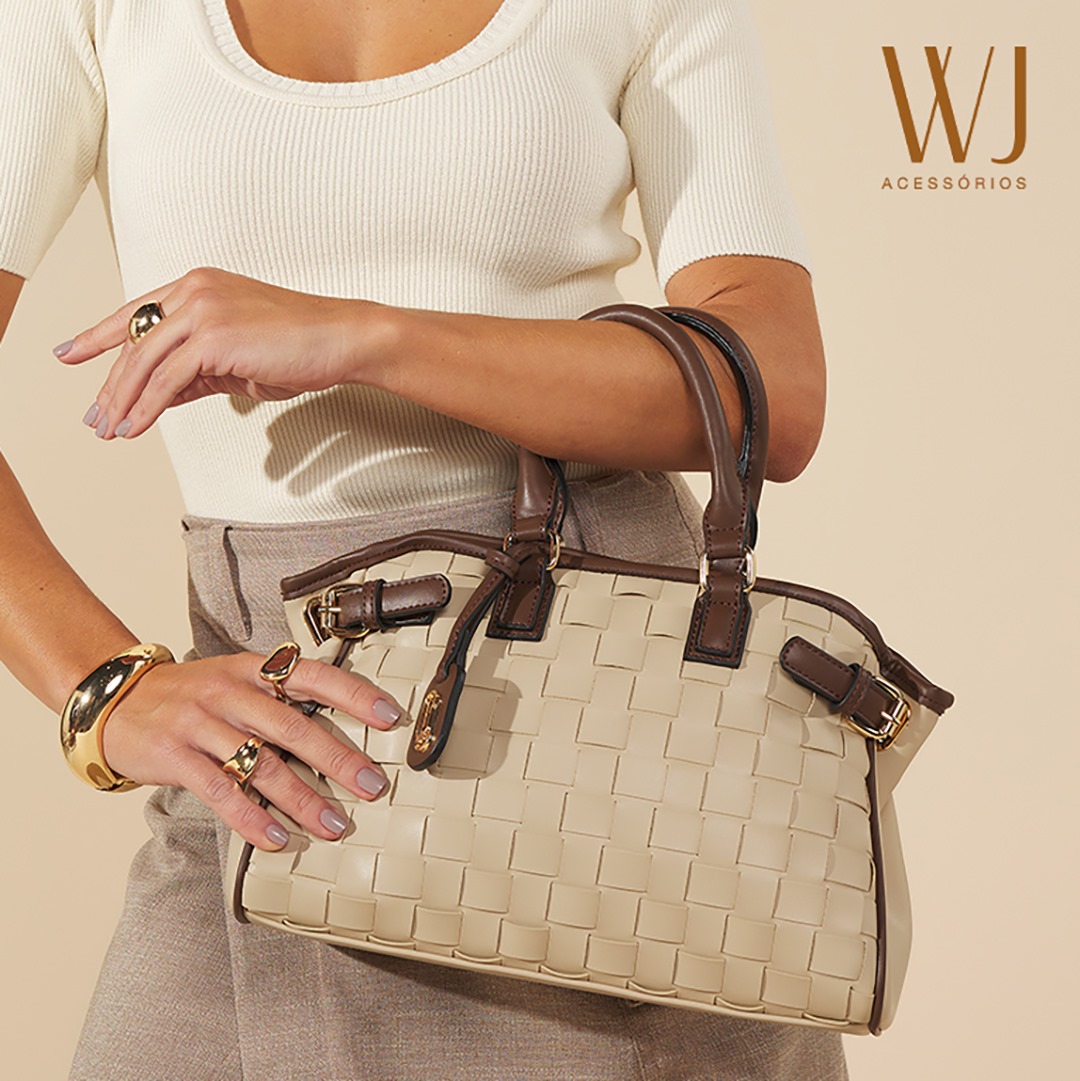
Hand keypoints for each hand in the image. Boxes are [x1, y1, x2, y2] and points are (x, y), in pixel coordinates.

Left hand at [54, 266, 391, 439]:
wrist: (340, 338)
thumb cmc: (301, 346)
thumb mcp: (237, 359)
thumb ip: (197, 371)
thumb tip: (162, 395)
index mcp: (198, 287)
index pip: (136, 313)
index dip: (98, 335)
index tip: (70, 354)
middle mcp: (194, 291)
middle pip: (132, 339)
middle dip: (108, 384)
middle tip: (93, 417)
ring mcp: (202, 310)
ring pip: (143, 360)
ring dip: (121, 401)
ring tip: (110, 431)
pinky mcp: (212, 336)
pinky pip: (166, 378)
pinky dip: (146, 407)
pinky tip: (135, 427)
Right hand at [101, 650, 404, 850]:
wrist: (116, 700)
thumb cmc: (193, 695)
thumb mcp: (237, 679)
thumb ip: (280, 698)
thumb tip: (342, 730)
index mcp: (254, 669)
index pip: (313, 676)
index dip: (355, 695)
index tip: (392, 718)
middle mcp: (231, 692)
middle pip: (293, 727)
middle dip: (338, 759)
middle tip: (373, 786)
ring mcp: (200, 723)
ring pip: (261, 764)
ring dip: (302, 799)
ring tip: (334, 826)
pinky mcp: (175, 756)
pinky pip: (220, 792)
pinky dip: (251, 818)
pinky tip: (277, 839)